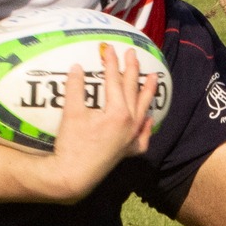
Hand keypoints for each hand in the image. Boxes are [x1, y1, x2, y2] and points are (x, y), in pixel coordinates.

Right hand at [45, 46, 159, 201]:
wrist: (74, 176)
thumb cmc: (71, 144)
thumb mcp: (71, 113)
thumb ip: (75, 88)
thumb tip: (77, 66)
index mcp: (118, 111)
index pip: (115, 80)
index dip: (111, 62)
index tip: (108, 48)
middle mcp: (130, 123)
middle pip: (133, 90)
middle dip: (132, 70)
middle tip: (132, 54)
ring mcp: (131, 137)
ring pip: (143, 109)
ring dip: (148, 92)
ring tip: (154, 76)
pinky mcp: (128, 151)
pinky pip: (142, 136)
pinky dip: (146, 126)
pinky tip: (147, 120)